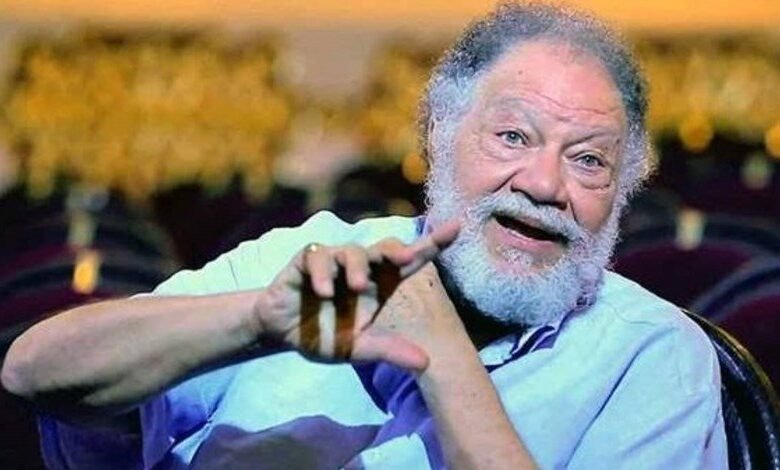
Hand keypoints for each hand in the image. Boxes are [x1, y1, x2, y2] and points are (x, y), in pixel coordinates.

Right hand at [254, 220, 459, 370]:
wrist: (282, 333)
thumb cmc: (326, 334)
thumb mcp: (359, 348)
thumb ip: (389, 351)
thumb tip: (426, 362)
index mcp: (380, 284)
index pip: (411, 261)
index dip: (434, 243)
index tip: (457, 227)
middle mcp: (361, 267)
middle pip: (385, 248)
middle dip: (397, 249)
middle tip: (406, 258)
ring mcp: (334, 260)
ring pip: (352, 251)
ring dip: (357, 267)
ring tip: (357, 287)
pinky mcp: (307, 259)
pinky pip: (318, 256)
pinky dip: (323, 272)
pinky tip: (324, 291)